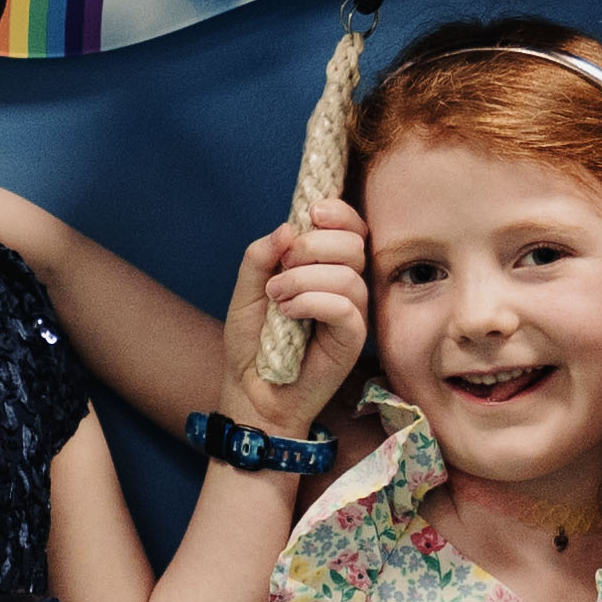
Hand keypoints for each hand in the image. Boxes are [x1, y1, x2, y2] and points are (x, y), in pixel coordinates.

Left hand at [221, 194, 370, 424]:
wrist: (250, 389)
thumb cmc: (252, 342)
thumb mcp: (246, 291)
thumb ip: (260, 256)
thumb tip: (287, 227)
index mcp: (325, 267)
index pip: (350, 228)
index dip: (339, 212)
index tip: (311, 212)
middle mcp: (344, 285)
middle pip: (355, 244)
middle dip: (315, 245)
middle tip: (282, 266)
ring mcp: (352, 313)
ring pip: (349, 276)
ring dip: (304, 278)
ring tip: (276, 296)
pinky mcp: (352, 339)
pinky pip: (346, 308)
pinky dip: (312, 302)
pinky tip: (288, 312)